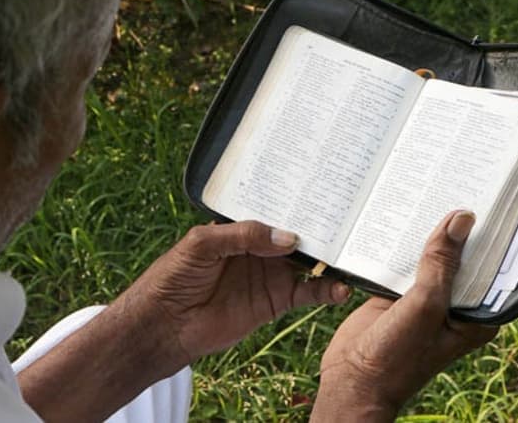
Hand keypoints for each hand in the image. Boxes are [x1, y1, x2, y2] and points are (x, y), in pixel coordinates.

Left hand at [127, 220, 350, 365]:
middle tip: (351, 217)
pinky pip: (307, 293)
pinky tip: (340, 288)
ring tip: (353, 252)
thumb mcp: (202, 243)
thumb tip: (289, 238)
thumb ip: (243, 235)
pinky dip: (326, 290)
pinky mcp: (276, 301)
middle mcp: (260, 248)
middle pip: (297, 235)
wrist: (165, 325)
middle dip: (321, 228)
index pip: (274, 211)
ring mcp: (271, 274)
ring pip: (308, 262)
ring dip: (329, 258)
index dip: (295, 203)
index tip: (323, 192)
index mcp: (241, 227)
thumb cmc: (174, 276)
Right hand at [311, 211, 498, 421]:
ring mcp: (424, 299)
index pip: (491, 267)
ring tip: (428, 191)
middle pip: (460, 258)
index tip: (490, 200)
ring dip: (426, 235)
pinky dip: (399, 245)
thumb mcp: (426, 306)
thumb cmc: (398, 357)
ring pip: (429, 258)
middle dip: (457, 230)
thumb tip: (460, 219)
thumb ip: (441, 263)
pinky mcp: (397, 295)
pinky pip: (402, 263)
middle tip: (457, 184)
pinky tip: (396, 218)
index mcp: (476, 314)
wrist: (353, 380)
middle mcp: (454, 305)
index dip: (491, 236)